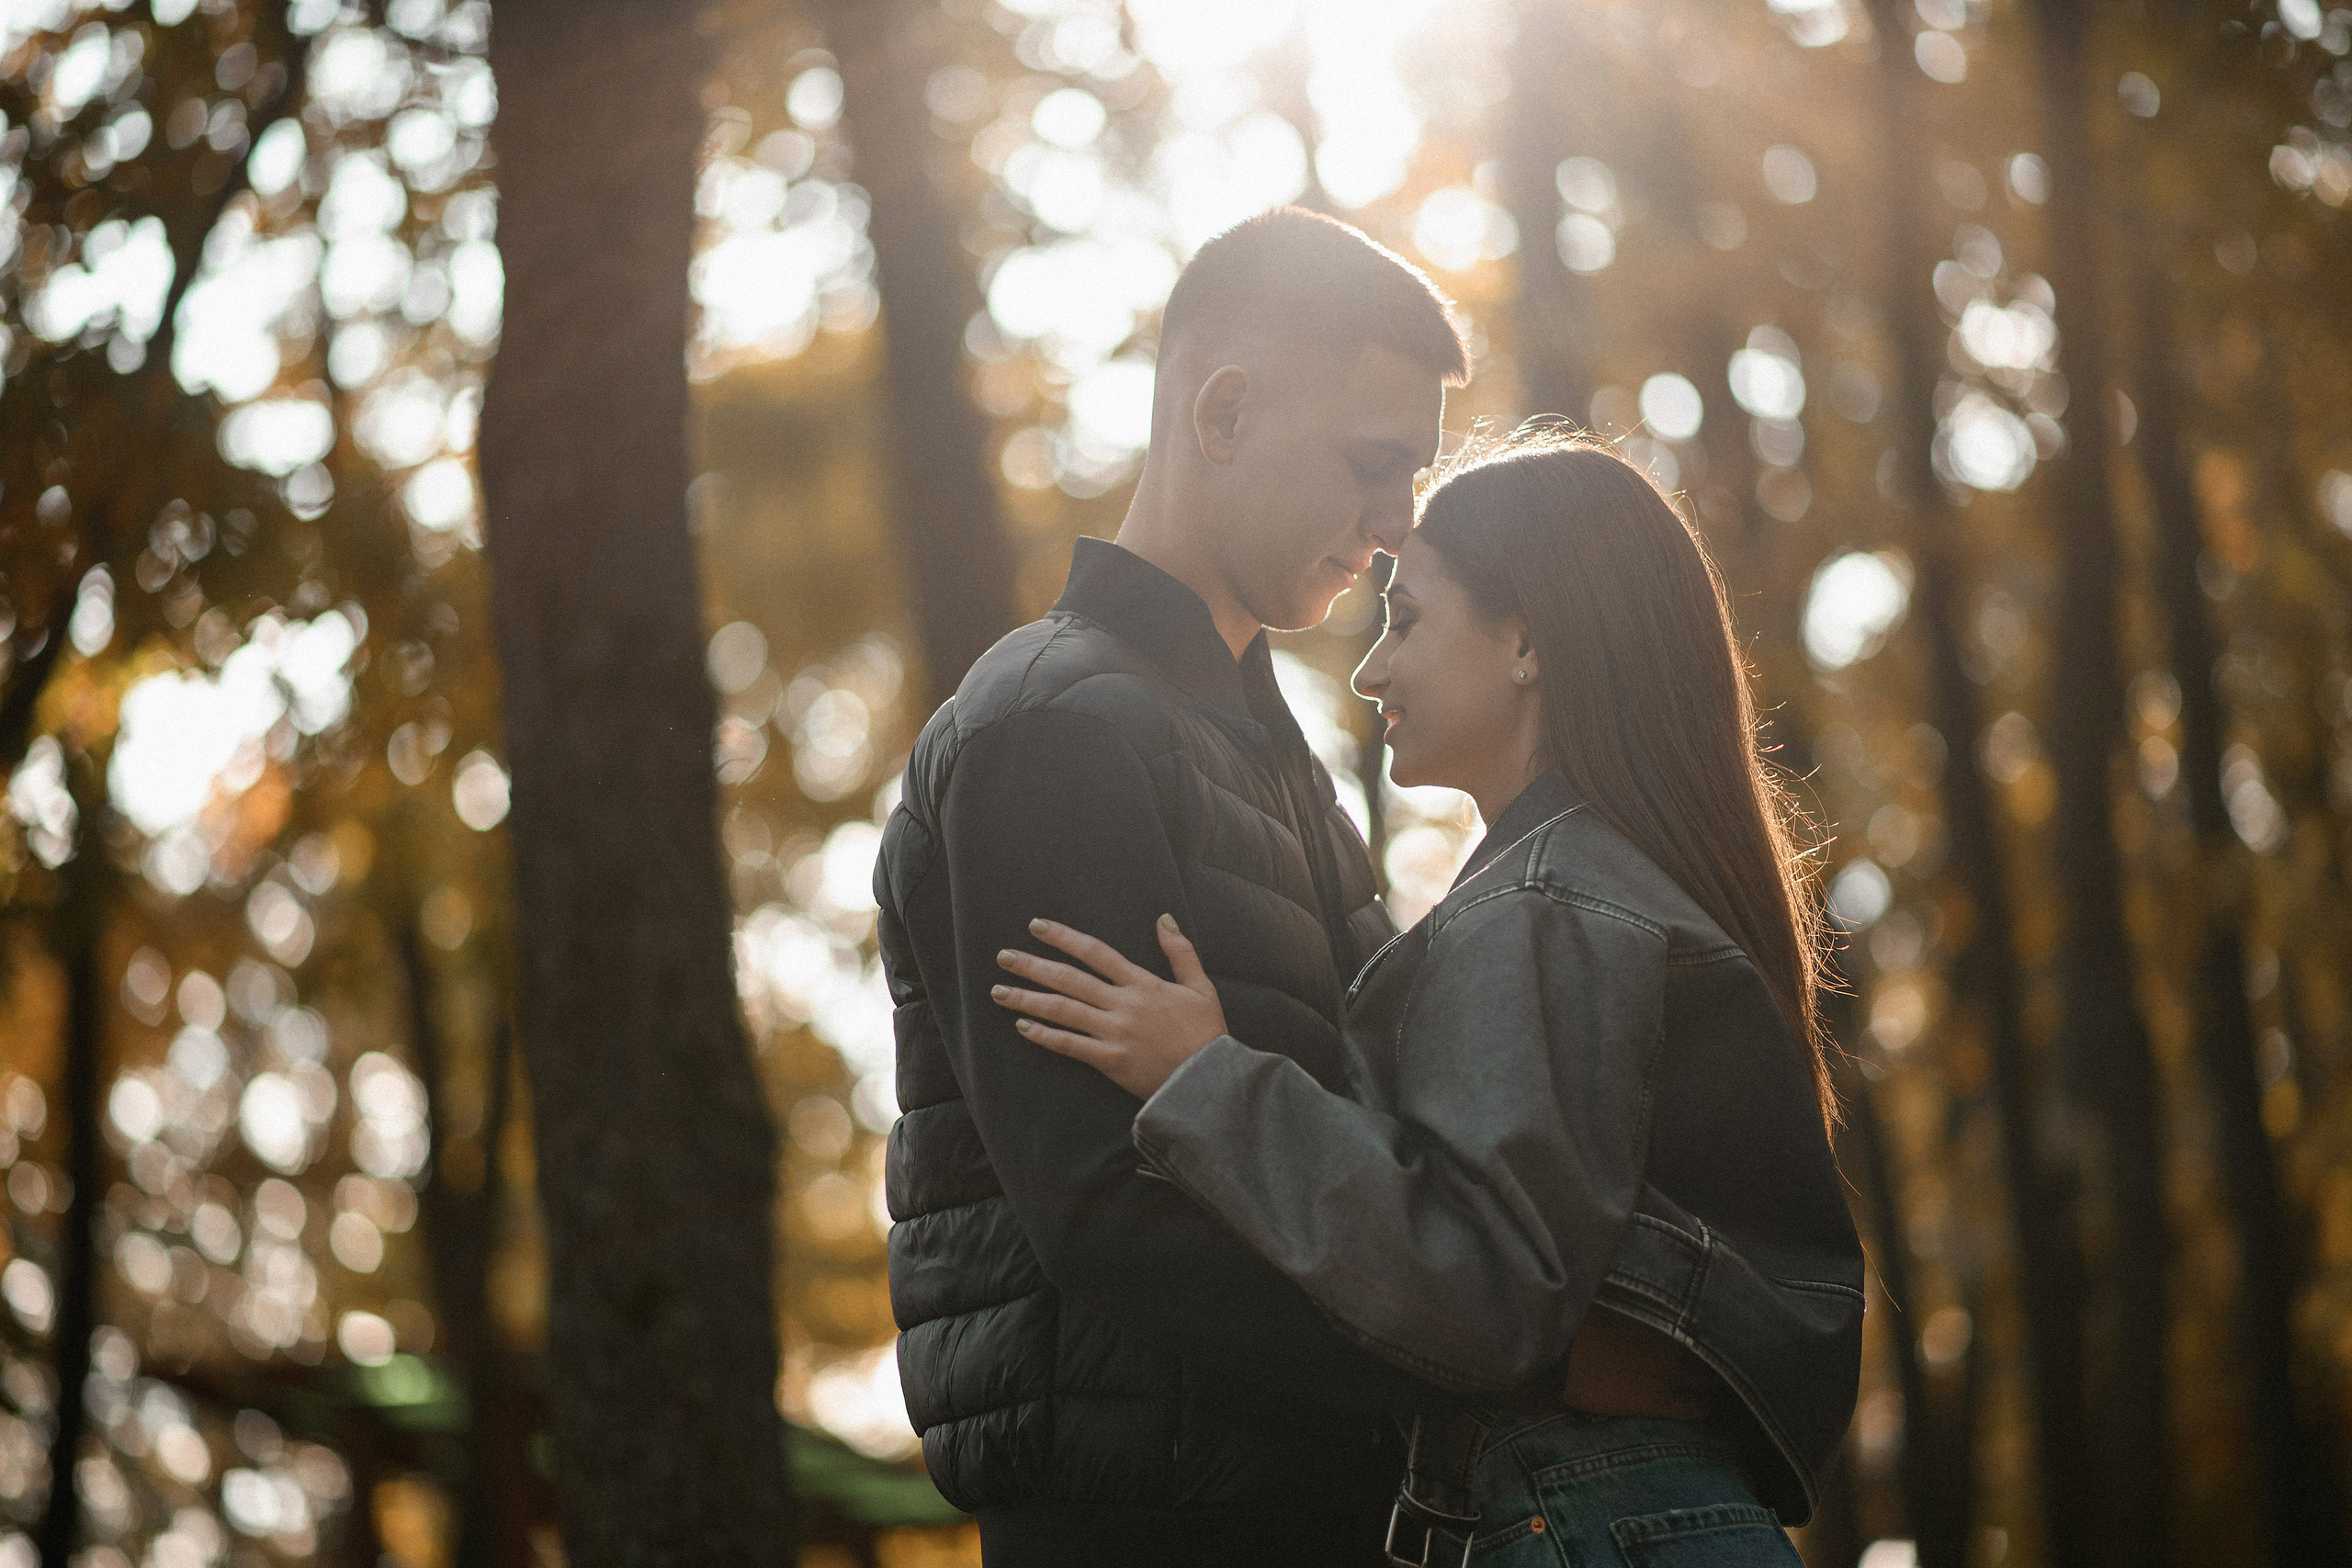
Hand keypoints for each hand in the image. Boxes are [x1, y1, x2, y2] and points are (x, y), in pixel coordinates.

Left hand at [992, 914, 1227, 1100]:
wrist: (1209, 1079)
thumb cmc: (1206, 1033)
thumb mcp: (1201, 986)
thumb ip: (1180, 951)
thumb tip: (1164, 918)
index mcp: (1142, 983)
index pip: (1096, 952)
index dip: (1064, 937)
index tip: (1036, 927)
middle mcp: (1123, 1004)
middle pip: (1070, 979)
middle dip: (1033, 965)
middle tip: (1004, 957)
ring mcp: (1115, 1033)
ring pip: (1063, 1011)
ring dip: (1028, 999)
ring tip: (999, 992)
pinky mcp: (1111, 1061)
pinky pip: (1071, 1046)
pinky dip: (1045, 1036)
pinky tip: (1022, 1027)